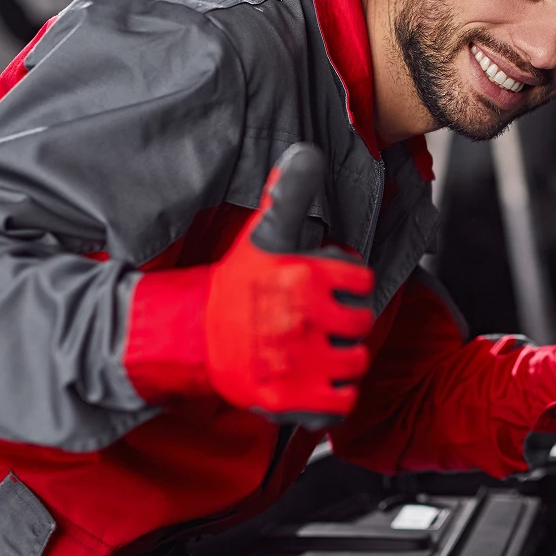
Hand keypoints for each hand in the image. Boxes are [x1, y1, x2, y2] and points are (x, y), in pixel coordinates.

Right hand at [204, 144, 374, 428]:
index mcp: (303, 276)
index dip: (346, 284)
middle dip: (344, 323)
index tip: (322, 287)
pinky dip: (333, 399)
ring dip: (342, 360)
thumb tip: (307, 150)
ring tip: (315, 351)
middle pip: (362, 324)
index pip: (362, 282)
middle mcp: (301, 320)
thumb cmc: (238, 283)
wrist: (194, 337)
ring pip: (355, 364)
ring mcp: (295, 364)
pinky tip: (315, 382)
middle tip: (316, 322)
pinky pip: (340, 405)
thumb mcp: (265, 233)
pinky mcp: (287, 401)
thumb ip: (292, 192)